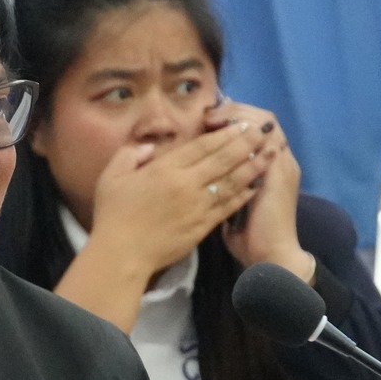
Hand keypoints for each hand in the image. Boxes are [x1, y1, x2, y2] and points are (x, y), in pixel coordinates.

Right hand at [86, 118, 262, 278]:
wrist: (122, 255)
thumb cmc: (112, 215)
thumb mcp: (112, 176)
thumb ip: (131, 155)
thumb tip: (151, 147)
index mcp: (165, 169)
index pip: (202, 146)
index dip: (224, 134)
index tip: (240, 124)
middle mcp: (186, 184)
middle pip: (222, 159)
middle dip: (246, 143)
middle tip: (263, 131)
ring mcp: (197, 207)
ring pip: (231, 181)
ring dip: (251, 166)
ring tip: (268, 153)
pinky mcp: (202, 227)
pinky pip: (227, 207)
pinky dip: (243, 195)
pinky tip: (255, 185)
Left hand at [210, 101, 314, 281]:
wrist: (271, 256)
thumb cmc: (250, 238)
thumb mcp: (232, 207)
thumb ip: (223, 189)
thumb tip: (200, 181)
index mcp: (269, 168)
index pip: (254, 131)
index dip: (232, 121)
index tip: (206, 121)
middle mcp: (279, 161)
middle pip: (261, 120)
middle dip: (234, 112)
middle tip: (209, 115)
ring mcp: (282, 164)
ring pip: (266, 122)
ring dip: (240, 116)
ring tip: (215, 118)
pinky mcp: (280, 171)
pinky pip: (267, 138)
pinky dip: (247, 129)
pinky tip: (226, 130)